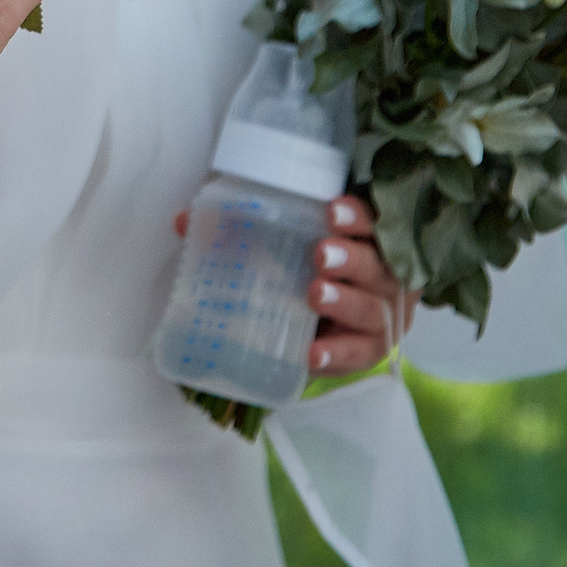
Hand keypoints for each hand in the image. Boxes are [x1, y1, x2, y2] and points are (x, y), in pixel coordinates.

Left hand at [168, 195, 414, 376]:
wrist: (328, 327)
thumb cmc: (304, 272)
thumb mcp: (280, 249)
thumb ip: (241, 233)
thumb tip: (185, 221)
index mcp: (364, 240)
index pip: (370, 220)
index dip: (355, 215)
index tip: (330, 211)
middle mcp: (380, 276)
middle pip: (376, 263)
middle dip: (349, 257)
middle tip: (319, 254)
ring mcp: (380, 315)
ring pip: (372, 307)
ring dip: (344, 300)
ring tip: (313, 295)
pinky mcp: (368, 350)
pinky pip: (359, 354)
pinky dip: (337, 354)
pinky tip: (313, 354)